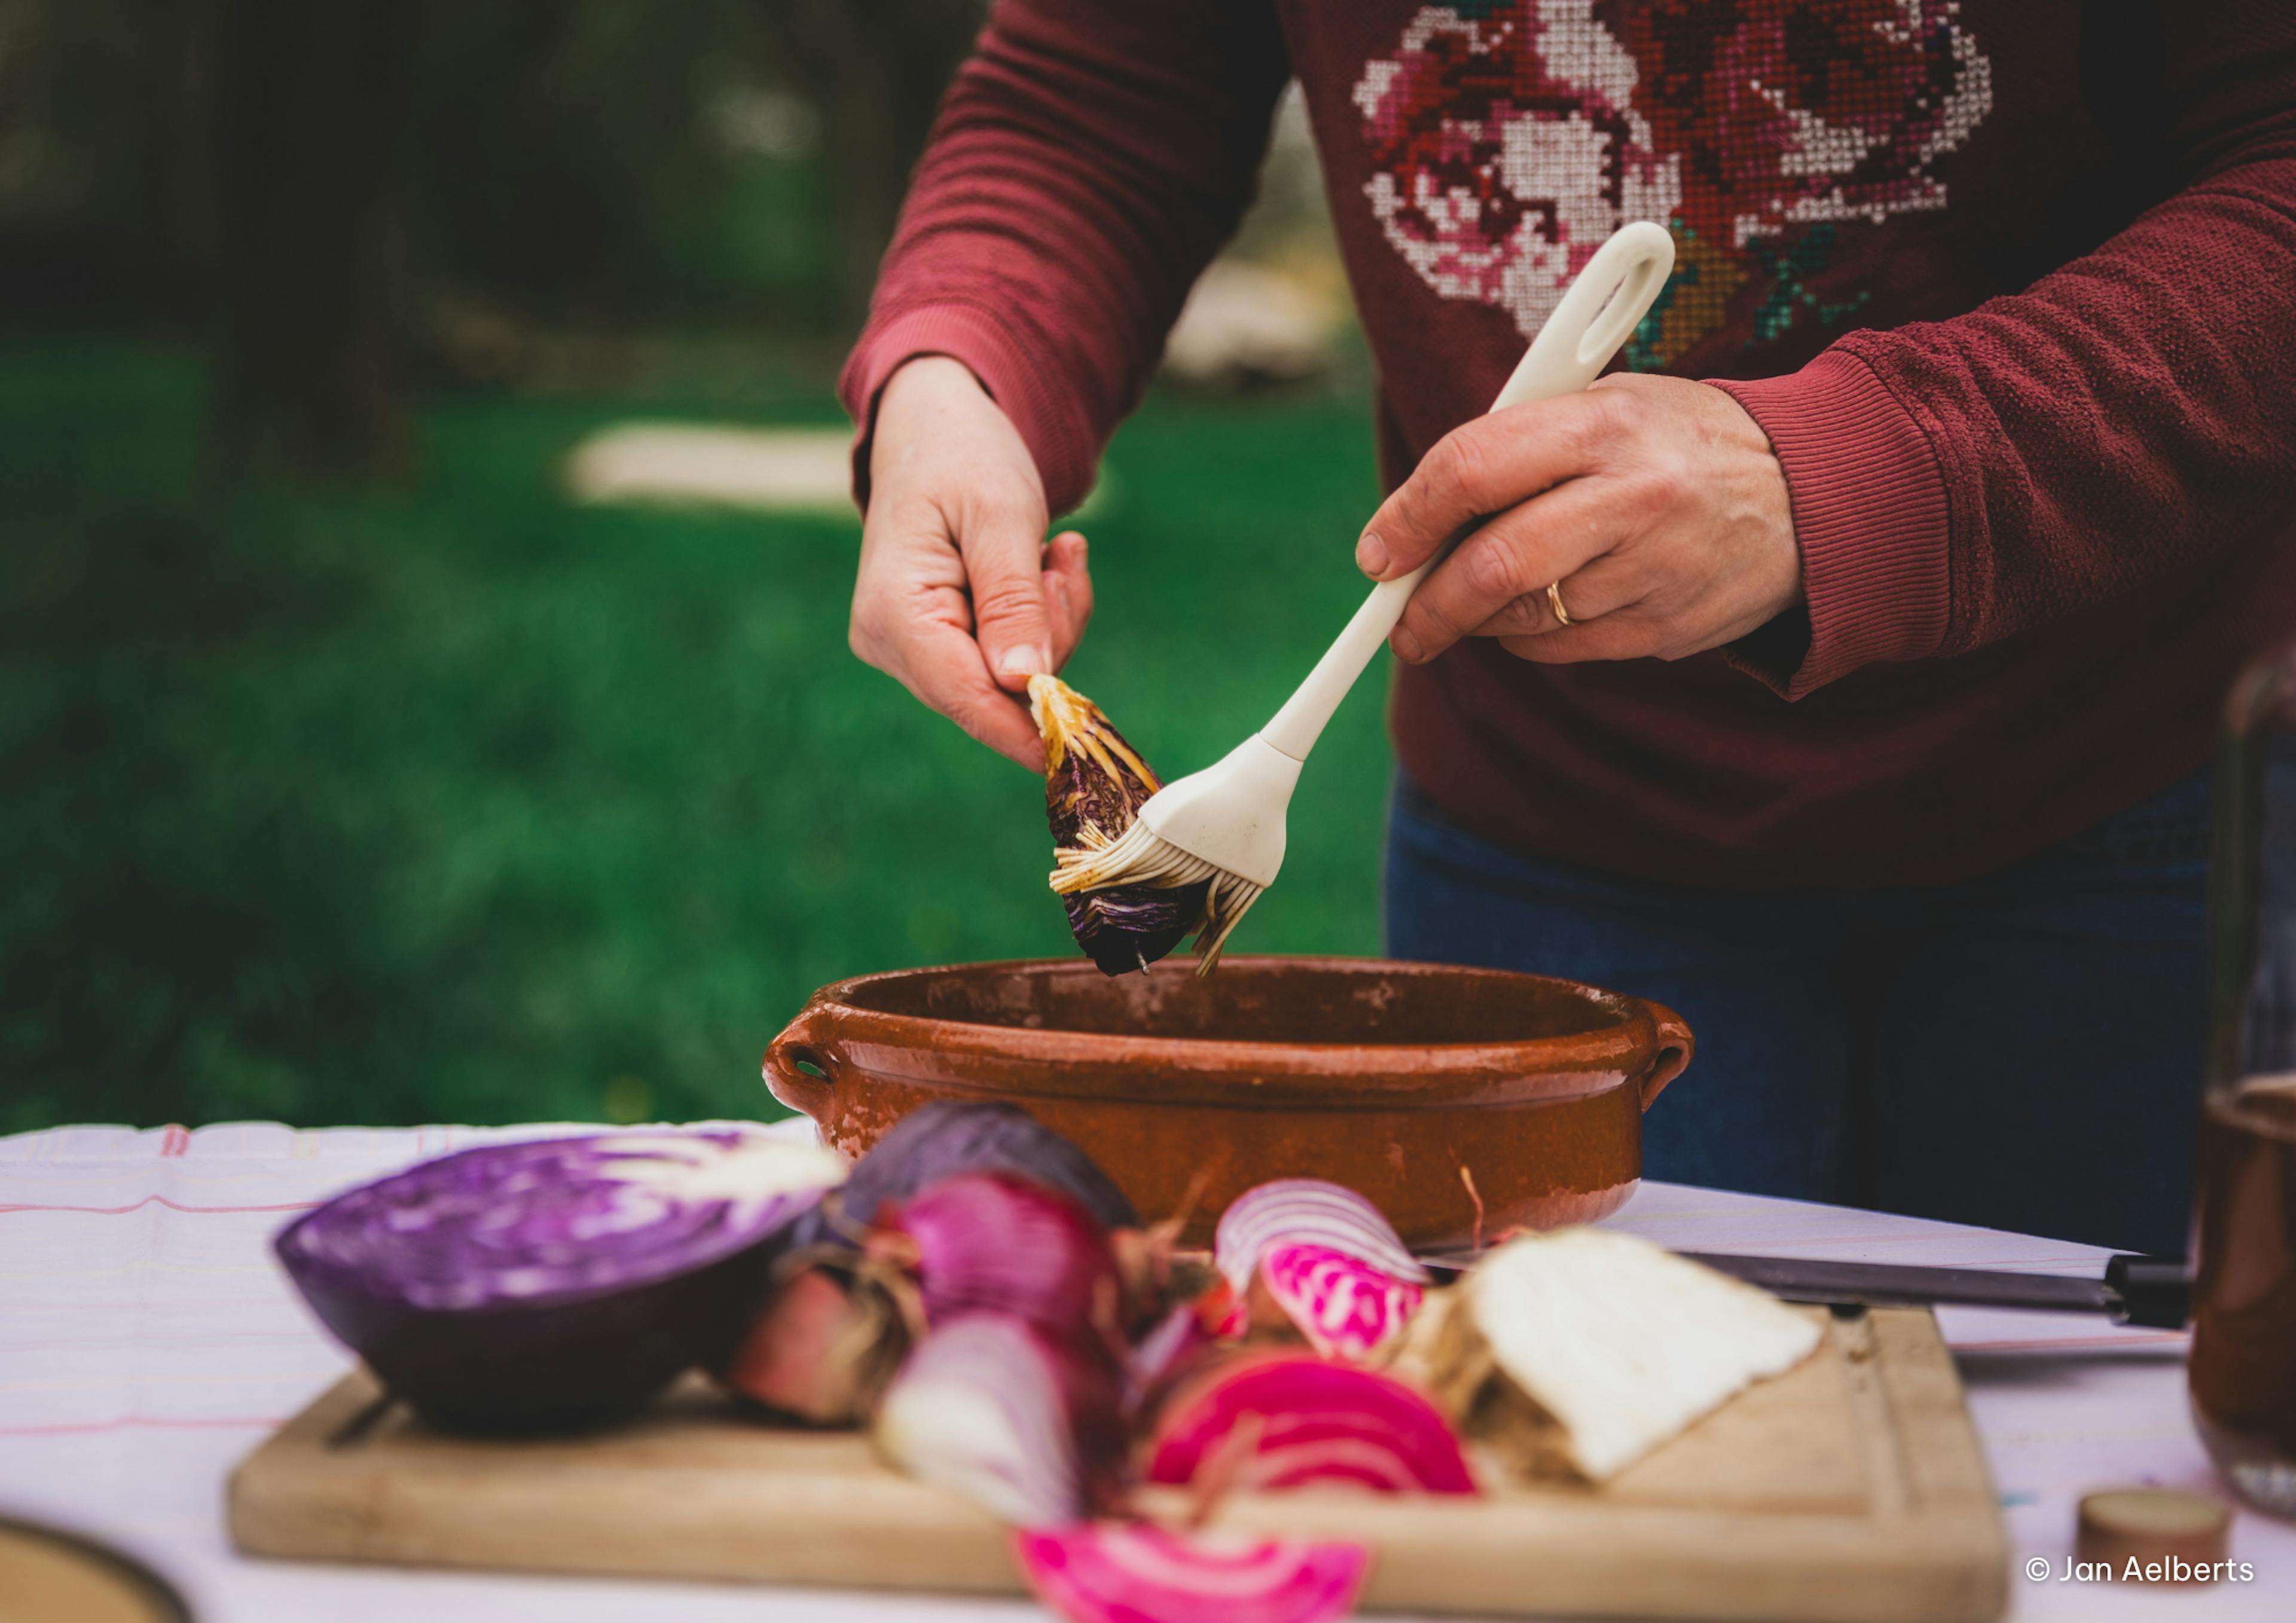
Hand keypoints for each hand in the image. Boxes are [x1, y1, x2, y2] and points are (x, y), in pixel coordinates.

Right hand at [851, 356, 1092, 768]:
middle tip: (1064, 559)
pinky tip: (1040, 563)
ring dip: (1051, 618)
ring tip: (1052, 551)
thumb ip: (1013, 601)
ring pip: (1011, 679)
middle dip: (1050, 634)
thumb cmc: (962, 455)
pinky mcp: (937, 645)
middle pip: (997, 692)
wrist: (935, 427)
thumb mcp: (1000, 514)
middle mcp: (891, 644)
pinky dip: (1040, 617)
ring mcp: (911, 648)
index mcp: (895, 613)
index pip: (969, 697)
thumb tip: (1023, 685)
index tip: (1086, 744)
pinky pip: (1009, 659)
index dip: (1030, 727)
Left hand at [1356, 374, 1799, 666]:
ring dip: (1478, 620)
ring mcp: (1654, 569)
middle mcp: (1632, 497)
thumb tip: (1413, 518)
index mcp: (1603, 424)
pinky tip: (1541, 612)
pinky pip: (1563, 650)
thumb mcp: (1606, 406)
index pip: (1472, 469)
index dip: (1409, 517)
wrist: (1811, 493)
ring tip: (1472, 602)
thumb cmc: (1676, 441)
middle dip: (1428, 605)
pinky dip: (1530, 640)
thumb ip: (1515, 448)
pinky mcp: (1667, 627)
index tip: (1378, 553)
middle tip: (1400, 620)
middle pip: (1495, 567)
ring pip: (1524, 618)